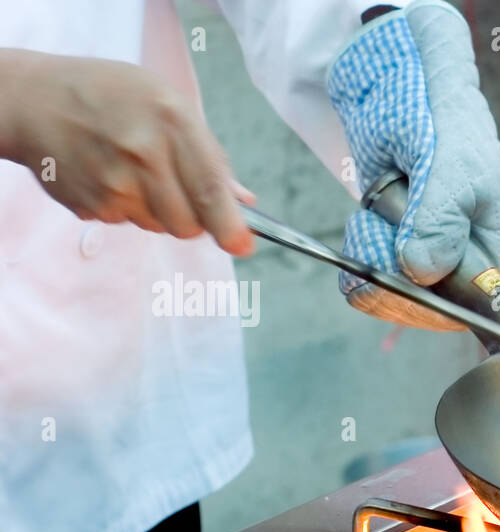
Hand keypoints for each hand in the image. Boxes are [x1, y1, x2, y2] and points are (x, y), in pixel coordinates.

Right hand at [0, 49, 253, 255]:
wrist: (35, 100)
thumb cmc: (112, 96)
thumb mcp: (169, 104)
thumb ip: (210, 155)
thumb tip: (243, 202)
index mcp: (172, 123)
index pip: (211, 190)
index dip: (230, 225)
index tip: (242, 245)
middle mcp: (143, 155)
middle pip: (189, 223)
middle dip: (195, 218)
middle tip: (179, 189)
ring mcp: (114, 185)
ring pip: (160, 227)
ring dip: (160, 210)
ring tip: (136, 171)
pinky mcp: (92, 206)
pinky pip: (129, 223)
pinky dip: (129, 207)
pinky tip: (110, 174)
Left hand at [328, 0, 499, 329]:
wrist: (403, 87)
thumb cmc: (445, 122)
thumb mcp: (450, 168)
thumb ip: (440, 220)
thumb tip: (423, 270)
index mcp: (495, 248)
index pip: (477, 305)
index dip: (444, 304)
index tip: (410, 280)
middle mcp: (461, 263)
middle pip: (428, 308)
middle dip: (398, 271)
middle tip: (391, 218)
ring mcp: (423, 259)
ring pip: (391, 296)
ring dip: (374, 253)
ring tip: (383, 205)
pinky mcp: (388, 250)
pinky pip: (366, 280)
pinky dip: (356, 254)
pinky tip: (364, 220)